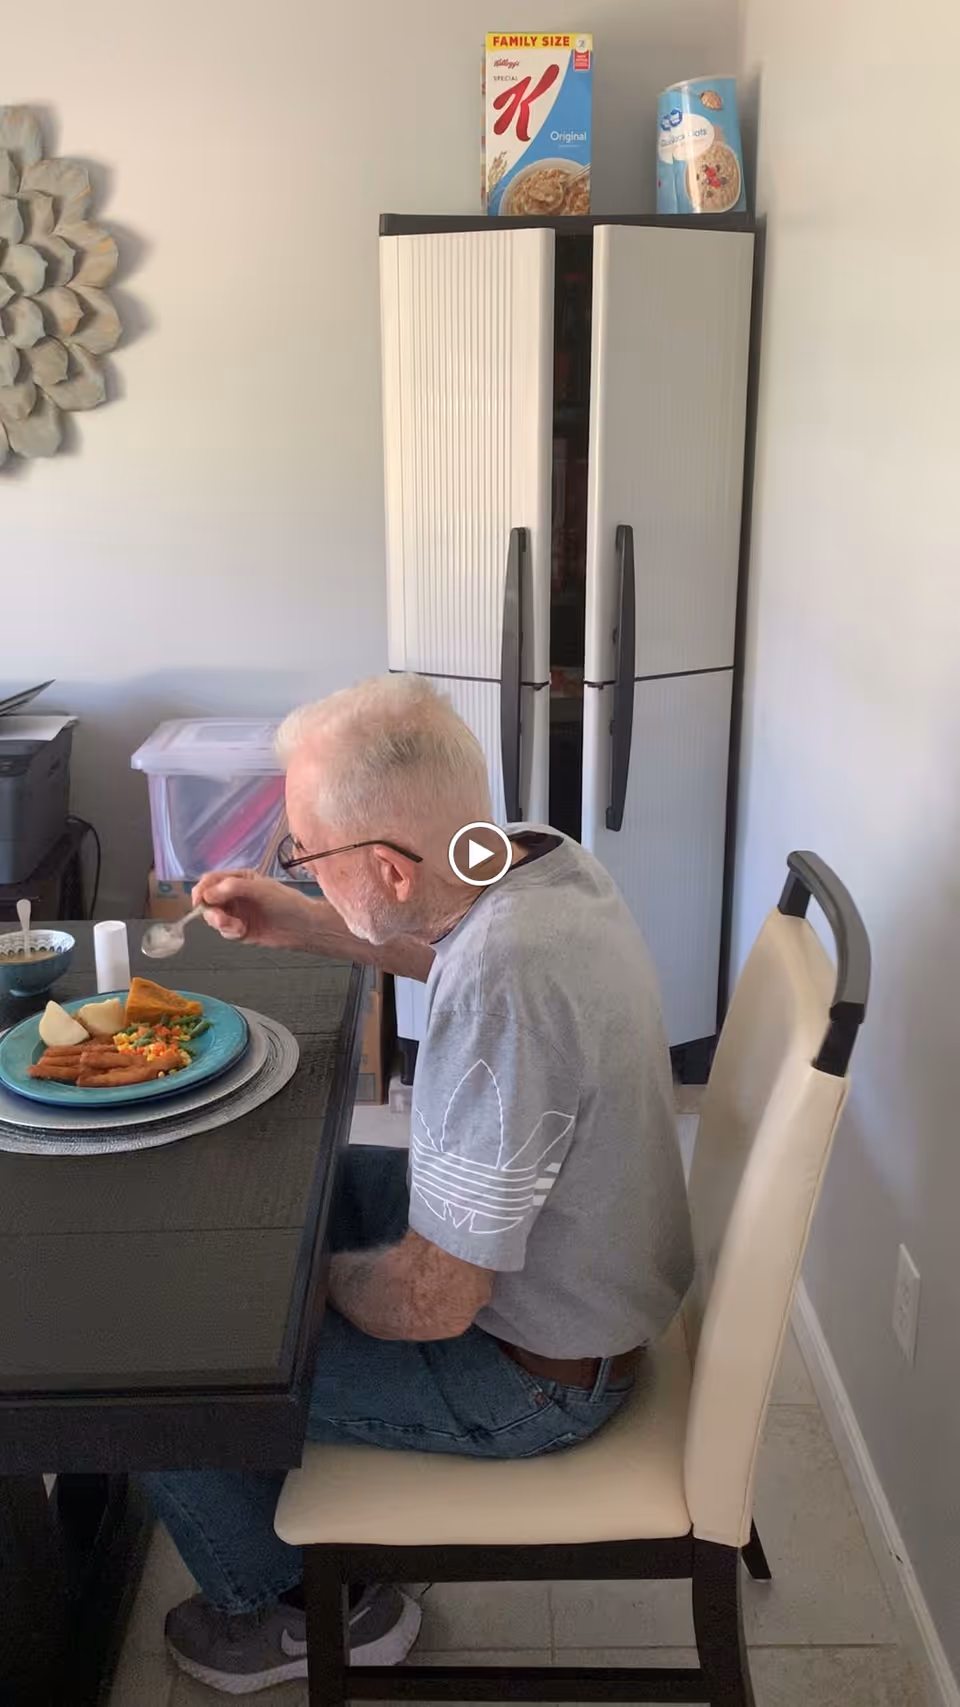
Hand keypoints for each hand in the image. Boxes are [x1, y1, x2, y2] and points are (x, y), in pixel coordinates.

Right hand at [191, 870, 311, 948]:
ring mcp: (236, 912)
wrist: (303, 927)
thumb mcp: (260, 889)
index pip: (211, 880)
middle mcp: (235, 895)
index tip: (199, 900)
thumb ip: (233, 888)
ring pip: (213, 917)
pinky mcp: (239, 929)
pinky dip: (229, 932)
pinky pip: (223, 931)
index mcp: (239, 879)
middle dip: (211, 910)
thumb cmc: (287, 903)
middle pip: (208, 900)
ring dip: (221, 923)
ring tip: (236, 926)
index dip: (202, 889)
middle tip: (220, 918)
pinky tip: (243, 931)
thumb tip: (208, 893)